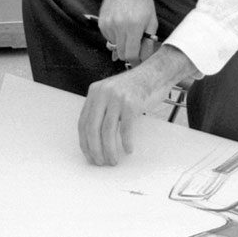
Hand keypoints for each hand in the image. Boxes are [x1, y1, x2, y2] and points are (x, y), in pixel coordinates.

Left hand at [78, 44, 196, 165]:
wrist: (155, 73)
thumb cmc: (135, 87)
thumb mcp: (112, 93)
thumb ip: (101, 108)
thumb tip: (94, 139)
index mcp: (94, 92)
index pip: (82, 122)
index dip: (85, 142)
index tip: (89, 155)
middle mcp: (103, 94)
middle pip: (92, 128)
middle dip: (94, 149)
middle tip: (100, 162)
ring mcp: (117, 98)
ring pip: (107, 131)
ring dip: (109, 150)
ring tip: (113, 160)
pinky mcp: (132, 103)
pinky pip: (125, 128)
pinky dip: (126, 142)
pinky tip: (128, 150)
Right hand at [97, 0, 158, 65]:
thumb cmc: (142, 2)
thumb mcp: (151, 21)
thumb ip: (148, 42)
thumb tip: (143, 59)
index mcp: (134, 26)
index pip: (131, 54)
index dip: (135, 61)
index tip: (139, 62)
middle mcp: (119, 25)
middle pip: (121, 53)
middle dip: (129, 54)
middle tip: (136, 49)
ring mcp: (108, 24)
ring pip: (115, 46)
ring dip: (122, 44)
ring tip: (129, 30)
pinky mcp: (101, 23)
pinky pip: (108, 38)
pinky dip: (116, 36)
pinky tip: (121, 25)